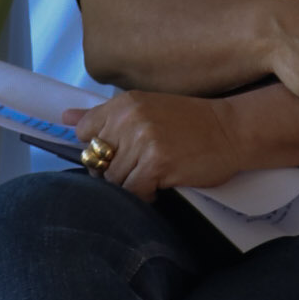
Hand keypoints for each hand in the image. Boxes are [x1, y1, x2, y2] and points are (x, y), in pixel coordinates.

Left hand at [60, 91, 246, 202]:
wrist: (233, 130)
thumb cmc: (191, 123)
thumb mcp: (147, 109)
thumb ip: (103, 115)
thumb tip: (65, 117)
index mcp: (124, 103)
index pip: (85, 132)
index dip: (100, 150)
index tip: (119, 153)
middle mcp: (129, 118)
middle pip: (98, 162)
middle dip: (115, 172)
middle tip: (140, 168)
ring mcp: (143, 141)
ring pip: (114, 181)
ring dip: (132, 186)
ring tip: (154, 176)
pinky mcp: (156, 164)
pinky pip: (133, 192)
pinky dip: (145, 196)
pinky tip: (160, 186)